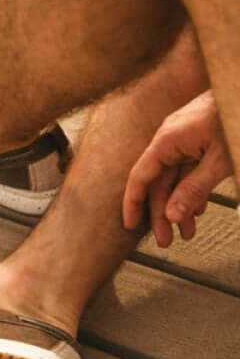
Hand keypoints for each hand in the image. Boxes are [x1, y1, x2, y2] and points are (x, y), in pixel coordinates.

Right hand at [123, 91, 232, 246]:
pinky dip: (192, 190)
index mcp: (167, 140)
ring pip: (175, 178)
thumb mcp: (219, 161)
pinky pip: (188, 169)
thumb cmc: (237, 117)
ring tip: (187, 232)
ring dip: (180, 205)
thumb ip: (194, 189)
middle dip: (163, 213)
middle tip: (166, 241)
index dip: (133, 202)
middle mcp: (170, 139)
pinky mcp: (198, 139)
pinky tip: (197, 209)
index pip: (140, 176)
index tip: (130, 224)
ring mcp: (184, 138)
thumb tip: (172, 216)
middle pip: (158, 182)